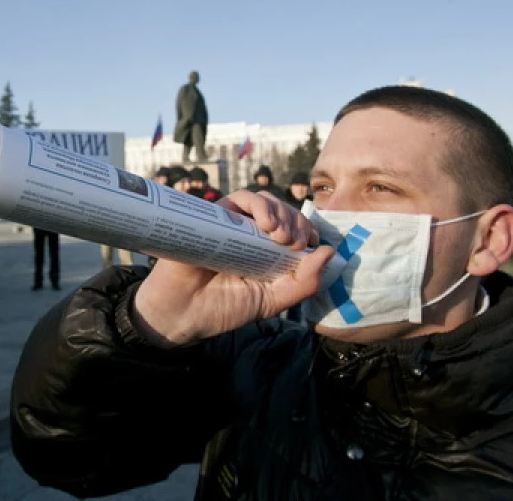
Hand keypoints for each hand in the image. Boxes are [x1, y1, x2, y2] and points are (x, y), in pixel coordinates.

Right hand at [133, 190, 333, 346]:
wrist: (183, 313)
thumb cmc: (224, 308)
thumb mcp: (272, 301)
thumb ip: (303, 282)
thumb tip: (329, 251)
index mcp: (267, 252)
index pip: (296, 228)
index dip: (308, 230)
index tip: (310, 245)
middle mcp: (251, 234)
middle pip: (283, 211)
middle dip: (296, 222)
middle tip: (293, 244)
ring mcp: (233, 224)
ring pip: (265, 200)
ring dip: (281, 212)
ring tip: (280, 236)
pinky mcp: (215, 217)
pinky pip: (240, 199)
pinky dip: (258, 205)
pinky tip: (265, 224)